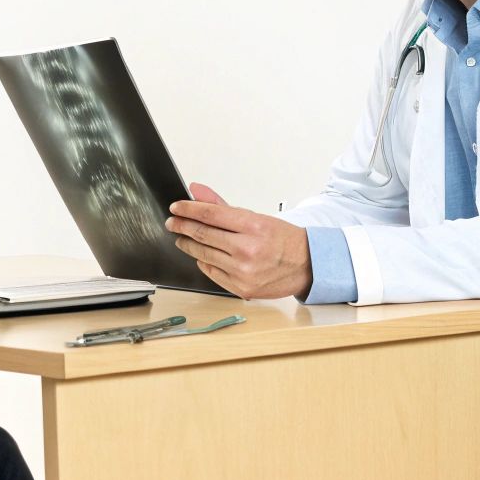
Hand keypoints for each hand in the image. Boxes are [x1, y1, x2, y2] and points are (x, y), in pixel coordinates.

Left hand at [165, 182, 311, 299]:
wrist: (306, 266)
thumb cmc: (283, 239)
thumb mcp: (256, 217)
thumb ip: (222, 206)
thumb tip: (196, 191)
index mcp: (253, 226)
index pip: (210, 214)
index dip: (188, 209)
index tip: (176, 208)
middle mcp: (248, 249)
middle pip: (203, 234)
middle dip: (182, 226)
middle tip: (173, 222)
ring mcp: (244, 272)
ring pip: (203, 254)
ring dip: (188, 244)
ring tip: (182, 238)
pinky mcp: (241, 288)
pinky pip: (212, 273)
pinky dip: (203, 262)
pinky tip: (200, 255)